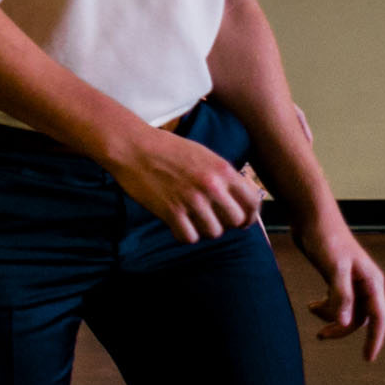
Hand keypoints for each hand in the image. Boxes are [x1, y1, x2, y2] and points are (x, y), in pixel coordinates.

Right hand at [103, 127, 263, 243]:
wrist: (132, 146)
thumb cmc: (166, 149)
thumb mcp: (203, 155)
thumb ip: (222, 176)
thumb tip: (237, 199)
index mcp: (223, 170)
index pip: (253, 202)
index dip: (250, 216)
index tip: (241, 221)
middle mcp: (211, 186)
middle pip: (235, 221)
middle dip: (226, 224)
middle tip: (212, 220)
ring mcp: (191, 200)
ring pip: (213, 232)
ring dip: (204, 230)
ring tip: (192, 221)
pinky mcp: (170, 211)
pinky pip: (189, 237)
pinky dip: (184, 235)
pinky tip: (177, 225)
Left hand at [293, 212, 384, 360]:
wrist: (311, 218)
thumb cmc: (326, 240)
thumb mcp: (333, 269)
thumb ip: (340, 296)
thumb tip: (344, 323)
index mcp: (372, 282)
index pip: (378, 318)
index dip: (374, 339)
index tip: (368, 358)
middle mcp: (366, 284)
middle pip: (360, 318)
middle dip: (342, 329)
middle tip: (320, 336)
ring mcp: (351, 281)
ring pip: (347, 311)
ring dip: (331, 317)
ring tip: (311, 310)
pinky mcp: (336, 278)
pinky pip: (336, 302)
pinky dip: (325, 308)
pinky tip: (310, 306)